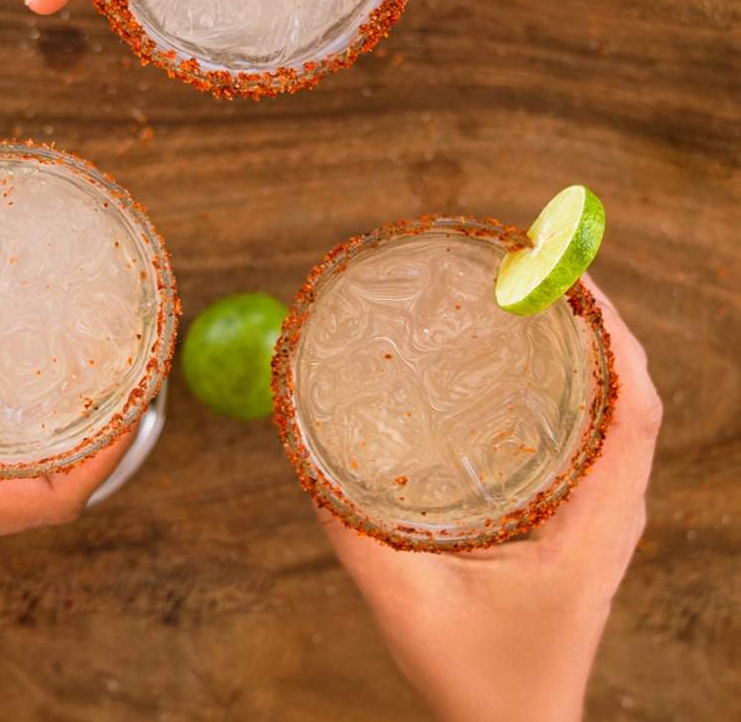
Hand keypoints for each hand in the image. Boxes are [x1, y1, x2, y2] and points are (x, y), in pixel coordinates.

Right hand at [0, 208, 133, 554]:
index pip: (48, 501)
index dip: (109, 450)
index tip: (145, 392)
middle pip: (41, 496)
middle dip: (98, 437)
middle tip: (134, 363)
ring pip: (8, 490)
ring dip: (59, 438)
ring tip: (96, 368)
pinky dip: (10, 435)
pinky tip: (21, 380)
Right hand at [322, 280, 662, 721]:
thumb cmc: (473, 679)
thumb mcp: (402, 601)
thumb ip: (348, 522)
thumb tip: (302, 436)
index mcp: (592, 524)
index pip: (632, 403)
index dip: (608, 326)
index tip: (562, 270)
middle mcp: (614, 507)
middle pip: (633, 384)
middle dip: (595, 309)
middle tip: (536, 255)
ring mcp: (608, 510)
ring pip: (623, 401)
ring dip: (591, 337)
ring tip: (537, 284)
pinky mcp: (589, 514)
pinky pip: (602, 425)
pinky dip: (580, 372)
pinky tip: (534, 351)